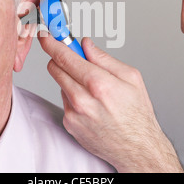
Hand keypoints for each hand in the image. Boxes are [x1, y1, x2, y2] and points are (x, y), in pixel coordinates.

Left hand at [38, 32, 183, 172]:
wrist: (137, 148)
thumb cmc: (137, 114)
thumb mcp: (131, 78)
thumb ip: (104, 58)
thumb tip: (86, 44)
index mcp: (98, 84)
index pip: (65, 57)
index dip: (52, 43)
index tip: (46, 36)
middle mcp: (82, 100)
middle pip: (55, 68)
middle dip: (62, 59)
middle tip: (75, 58)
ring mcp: (73, 114)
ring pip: (60, 84)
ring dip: (71, 80)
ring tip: (93, 89)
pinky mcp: (69, 124)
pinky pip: (64, 100)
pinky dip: (73, 97)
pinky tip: (91, 103)